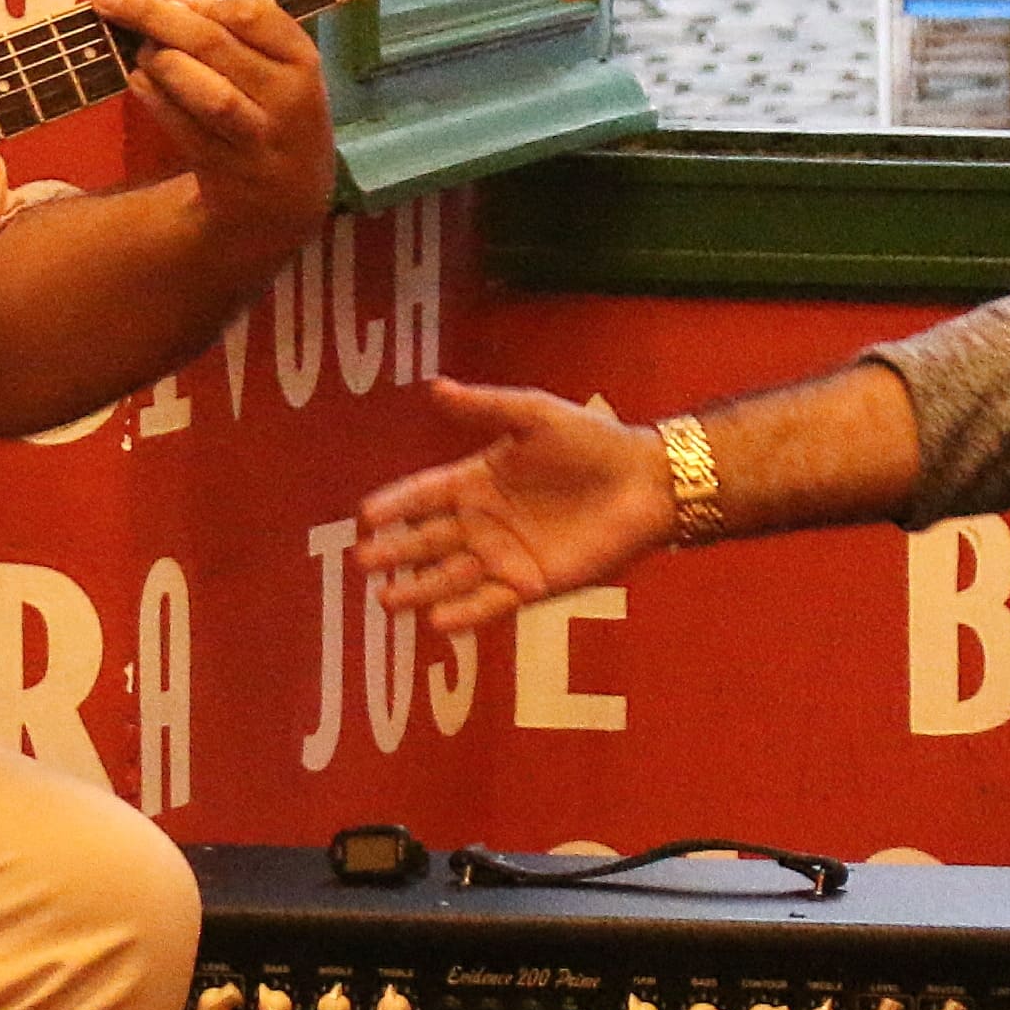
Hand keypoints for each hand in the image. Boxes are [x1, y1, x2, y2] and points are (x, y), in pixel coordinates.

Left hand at [95, 0, 334, 270]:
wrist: (284, 201)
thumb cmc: (273, 103)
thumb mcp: (278, 49)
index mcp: (303, 60)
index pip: (256, 13)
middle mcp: (289, 101)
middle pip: (219, 47)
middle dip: (159, 17)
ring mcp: (259, 140)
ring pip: (207, 94)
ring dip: (162, 65)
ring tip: (139, 50)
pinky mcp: (229, 172)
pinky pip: (185, 130)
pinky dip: (155, 101)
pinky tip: (138, 82)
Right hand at [354, 378, 675, 632]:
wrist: (646, 483)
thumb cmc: (592, 442)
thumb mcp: (535, 416)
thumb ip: (486, 407)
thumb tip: (435, 387)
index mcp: (478, 480)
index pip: (424, 494)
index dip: (395, 504)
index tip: (364, 515)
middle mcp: (483, 522)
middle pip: (428, 540)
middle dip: (395, 552)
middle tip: (363, 562)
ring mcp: (505, 556)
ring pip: (450, 577)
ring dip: (419, 590)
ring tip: (386, 601)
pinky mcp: (531, 585)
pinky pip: (490, 603)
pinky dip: (464, 613)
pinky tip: (438, 621)